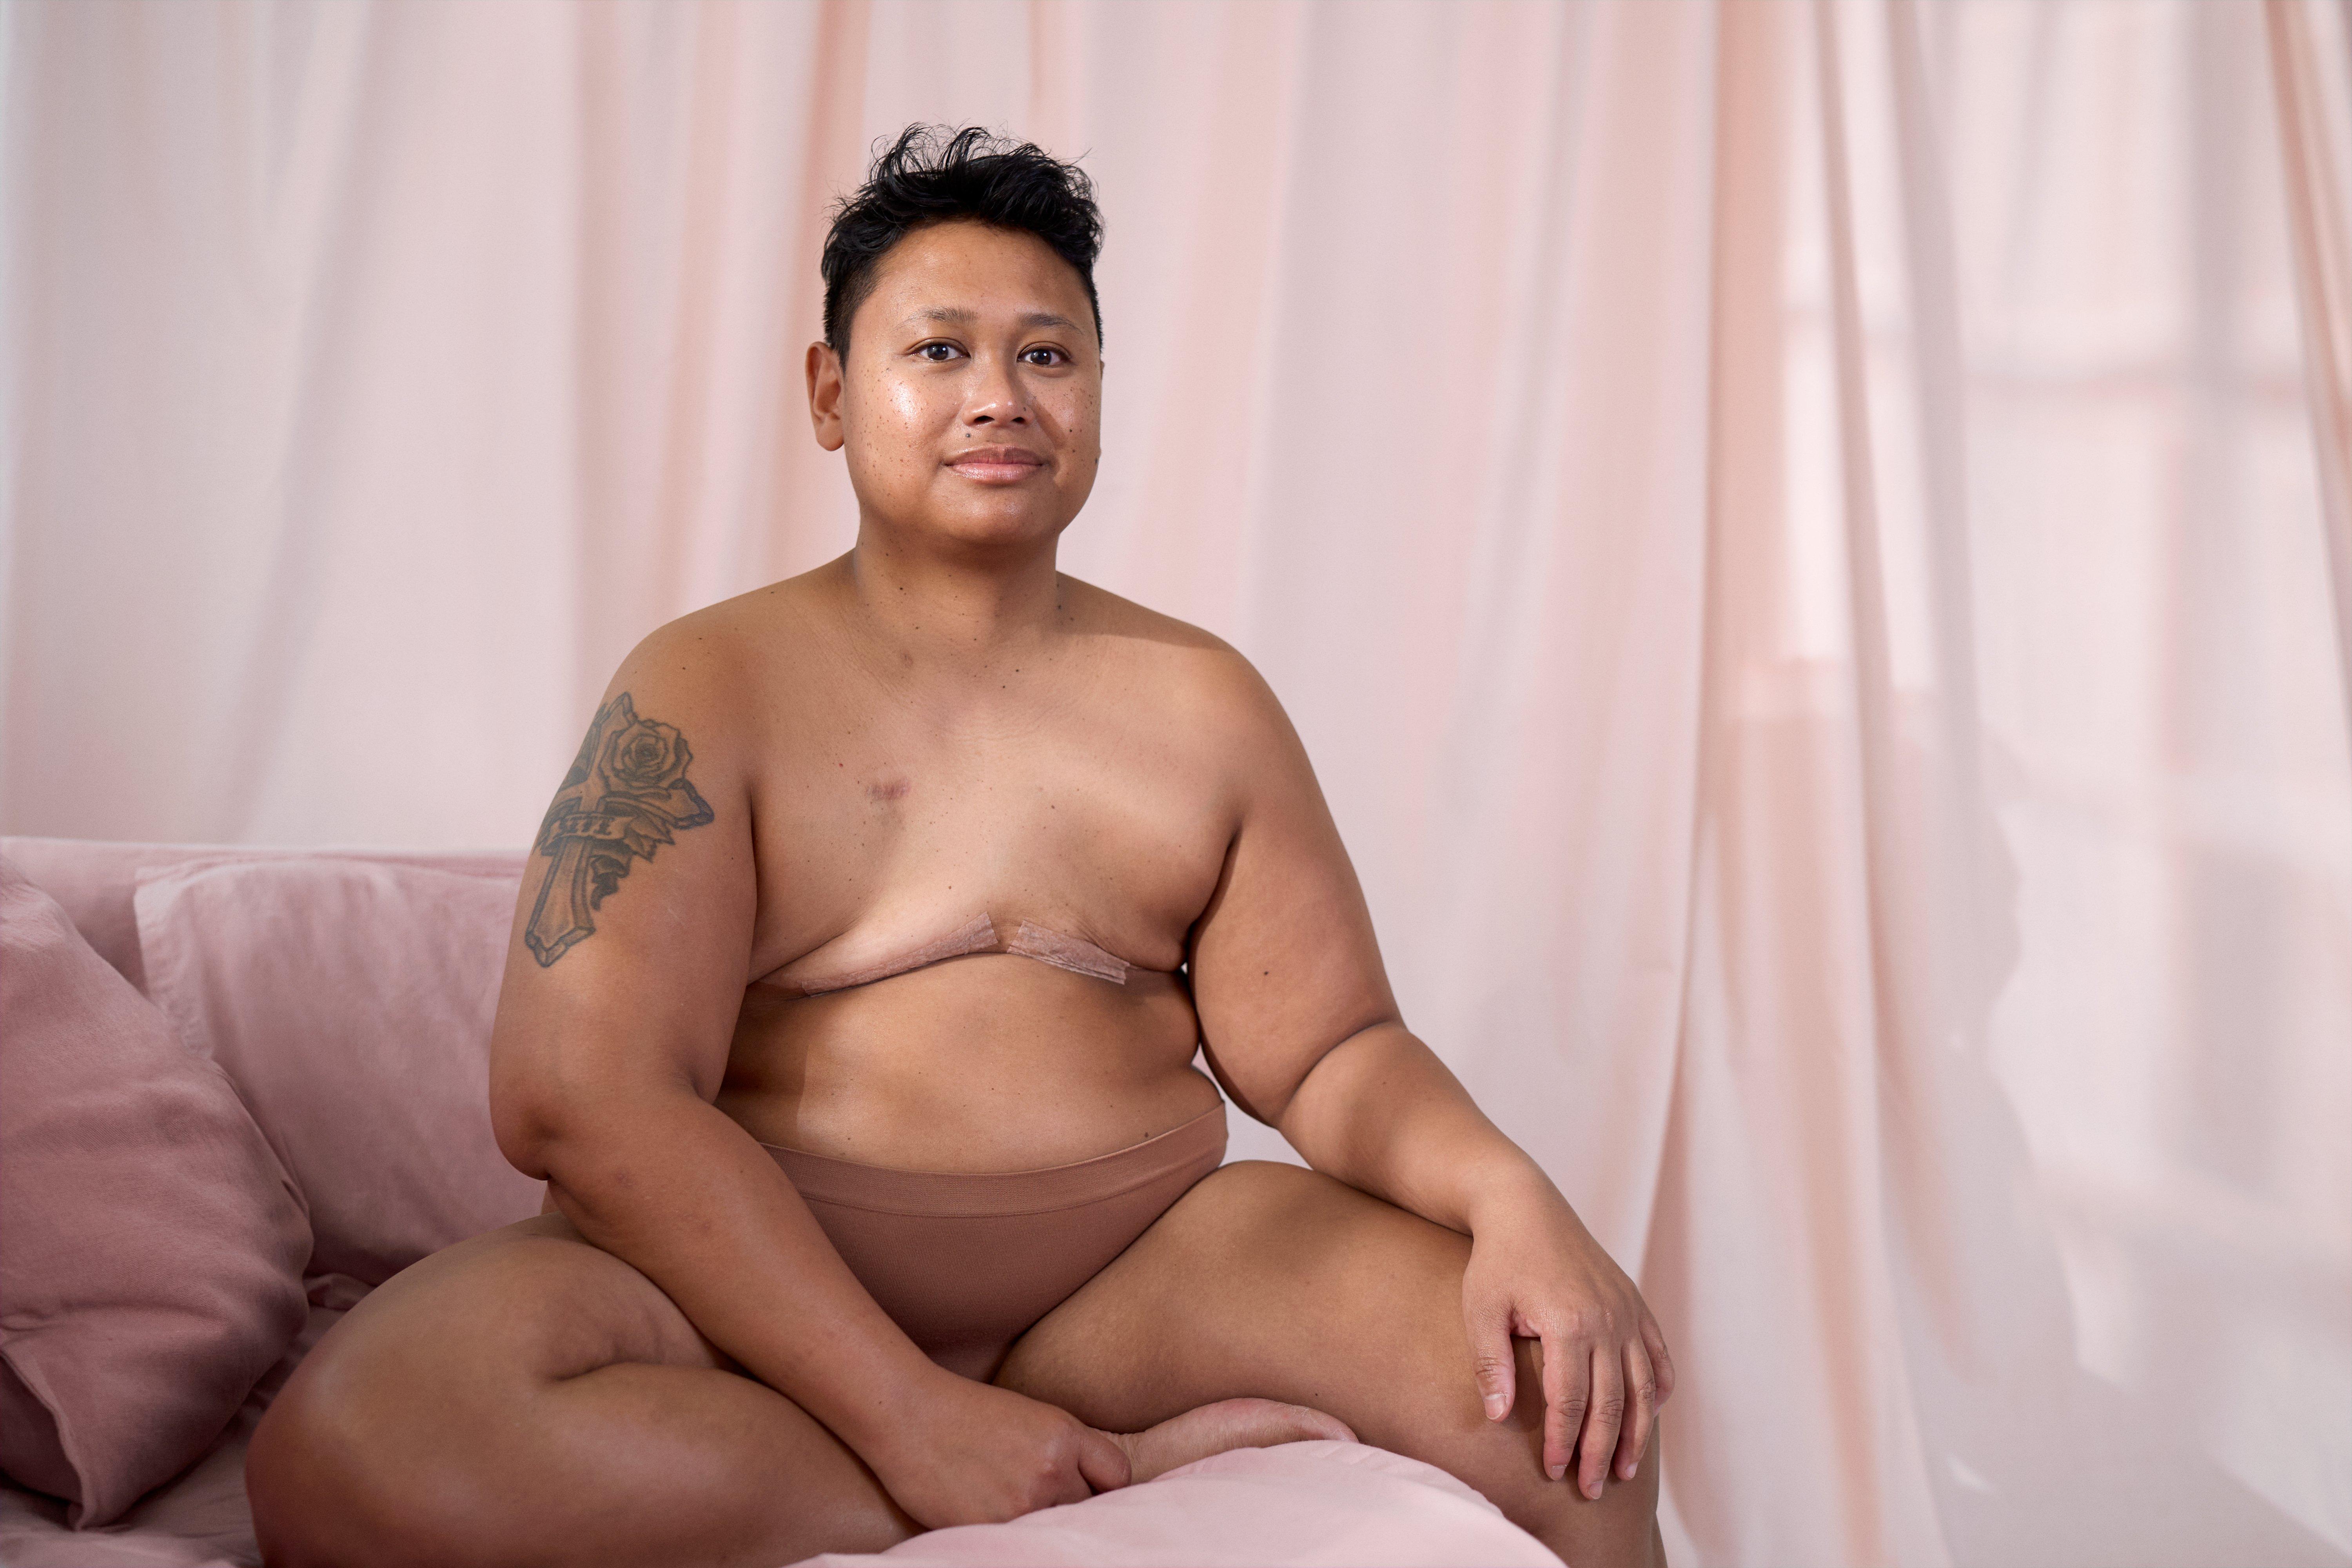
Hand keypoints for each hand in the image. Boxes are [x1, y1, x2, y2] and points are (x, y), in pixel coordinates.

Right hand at [863, 1368, 1132, 1528]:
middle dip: (1066, 1503)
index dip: (1105, 1485)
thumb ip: (1064, 1450)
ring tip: (1006, 1497)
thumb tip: (1090, 1487)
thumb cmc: (965, 1412)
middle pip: (1086, 1506)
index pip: (1117, 1474)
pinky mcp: (990, 1528)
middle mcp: (1051, 1470)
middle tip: (1035, 1493)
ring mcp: (1022, 1504)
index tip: (1090, 1489)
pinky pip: (1019, 1544)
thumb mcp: (1029, 1417)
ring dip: (1038, 1521)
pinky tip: (986, 1511)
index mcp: (1064, 1434)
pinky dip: (1009, 1535)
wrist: (908, 1414)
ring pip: (1052, 1528)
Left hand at [1461, 1181, 1674, 1498]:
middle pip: (1611, 1403)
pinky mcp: (1635, 1303)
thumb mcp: (1480, 1308)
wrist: (1525, 1207)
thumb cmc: (1496, 1260)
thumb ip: (1490, 1363)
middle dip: (1601, 1452)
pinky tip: (1649, 1416)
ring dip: (1636, 1433)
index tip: (1553, 1473)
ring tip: (1626, 1469)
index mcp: (1569, 1322)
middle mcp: (1608, 1319)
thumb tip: (1499, 1417)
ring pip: (1641, 1387)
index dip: (1563, 1442)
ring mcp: (1627, 1311)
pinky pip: (1657, 1355)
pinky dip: (1657, 1389)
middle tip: (1592, 1489)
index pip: (1571, 1402)